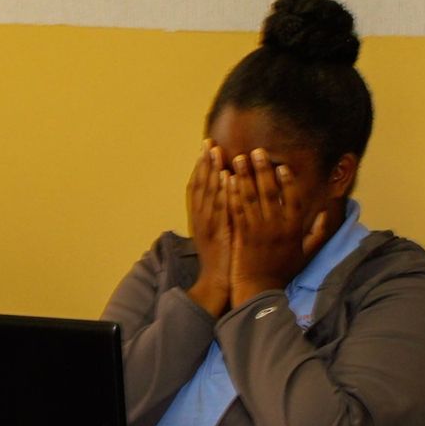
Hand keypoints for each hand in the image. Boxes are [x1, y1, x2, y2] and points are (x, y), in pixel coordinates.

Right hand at [184, 140, 231, 316]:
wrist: (216, 284)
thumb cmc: (221, 260)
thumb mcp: (215, 234)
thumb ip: (219, 215)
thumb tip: (227, 194)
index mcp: (199, 218)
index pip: (196, 187)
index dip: (200, 167)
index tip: (204, 149)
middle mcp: (200, 218)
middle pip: (199, 184)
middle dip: (204, 162)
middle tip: (208, 142)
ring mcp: (208, 224)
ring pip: (207, 192)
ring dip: (211, 170)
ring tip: (215, 151)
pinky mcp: (218, 232)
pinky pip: (219, 208)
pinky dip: (221, 191)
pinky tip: (225, 176)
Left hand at [226, 148, 332, 305]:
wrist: (259, 291)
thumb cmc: (283, 272)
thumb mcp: (307, 253)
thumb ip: (319, 232)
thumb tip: (329, 211)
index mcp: (294, 230)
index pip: (294, 200)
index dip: (289, 182)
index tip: (283, 166)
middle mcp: (277, 227)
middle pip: (270, 193)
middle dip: (263, 170)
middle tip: (257, 151)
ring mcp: (258, 231)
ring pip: (251, 198)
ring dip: (244, 176)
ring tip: (238, 158)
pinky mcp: (241, 236)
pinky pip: (236, 211)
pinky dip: (231, 194)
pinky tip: (226, 180)